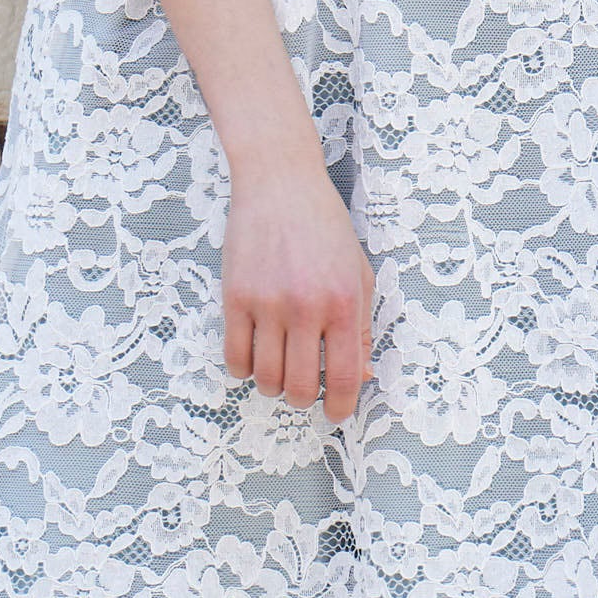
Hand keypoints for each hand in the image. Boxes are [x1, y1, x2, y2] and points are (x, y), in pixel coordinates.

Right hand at [223, 149, 377, 416]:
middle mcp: (306, 307)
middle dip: (304, 400)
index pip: (345, 375)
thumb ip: (362, 327)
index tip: (336, 414)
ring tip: (279, 372)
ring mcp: (267, 303)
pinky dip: (243, 369)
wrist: (279, 183)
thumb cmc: (325, 227)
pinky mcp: (235, 297)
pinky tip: (253, 357)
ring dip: (274, 386)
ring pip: (265, 378)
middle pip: (301, 386)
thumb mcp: (359, 272)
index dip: (341, 406)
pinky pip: (234, 356)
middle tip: (305, 392)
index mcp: (344, 302)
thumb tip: (361, 374)